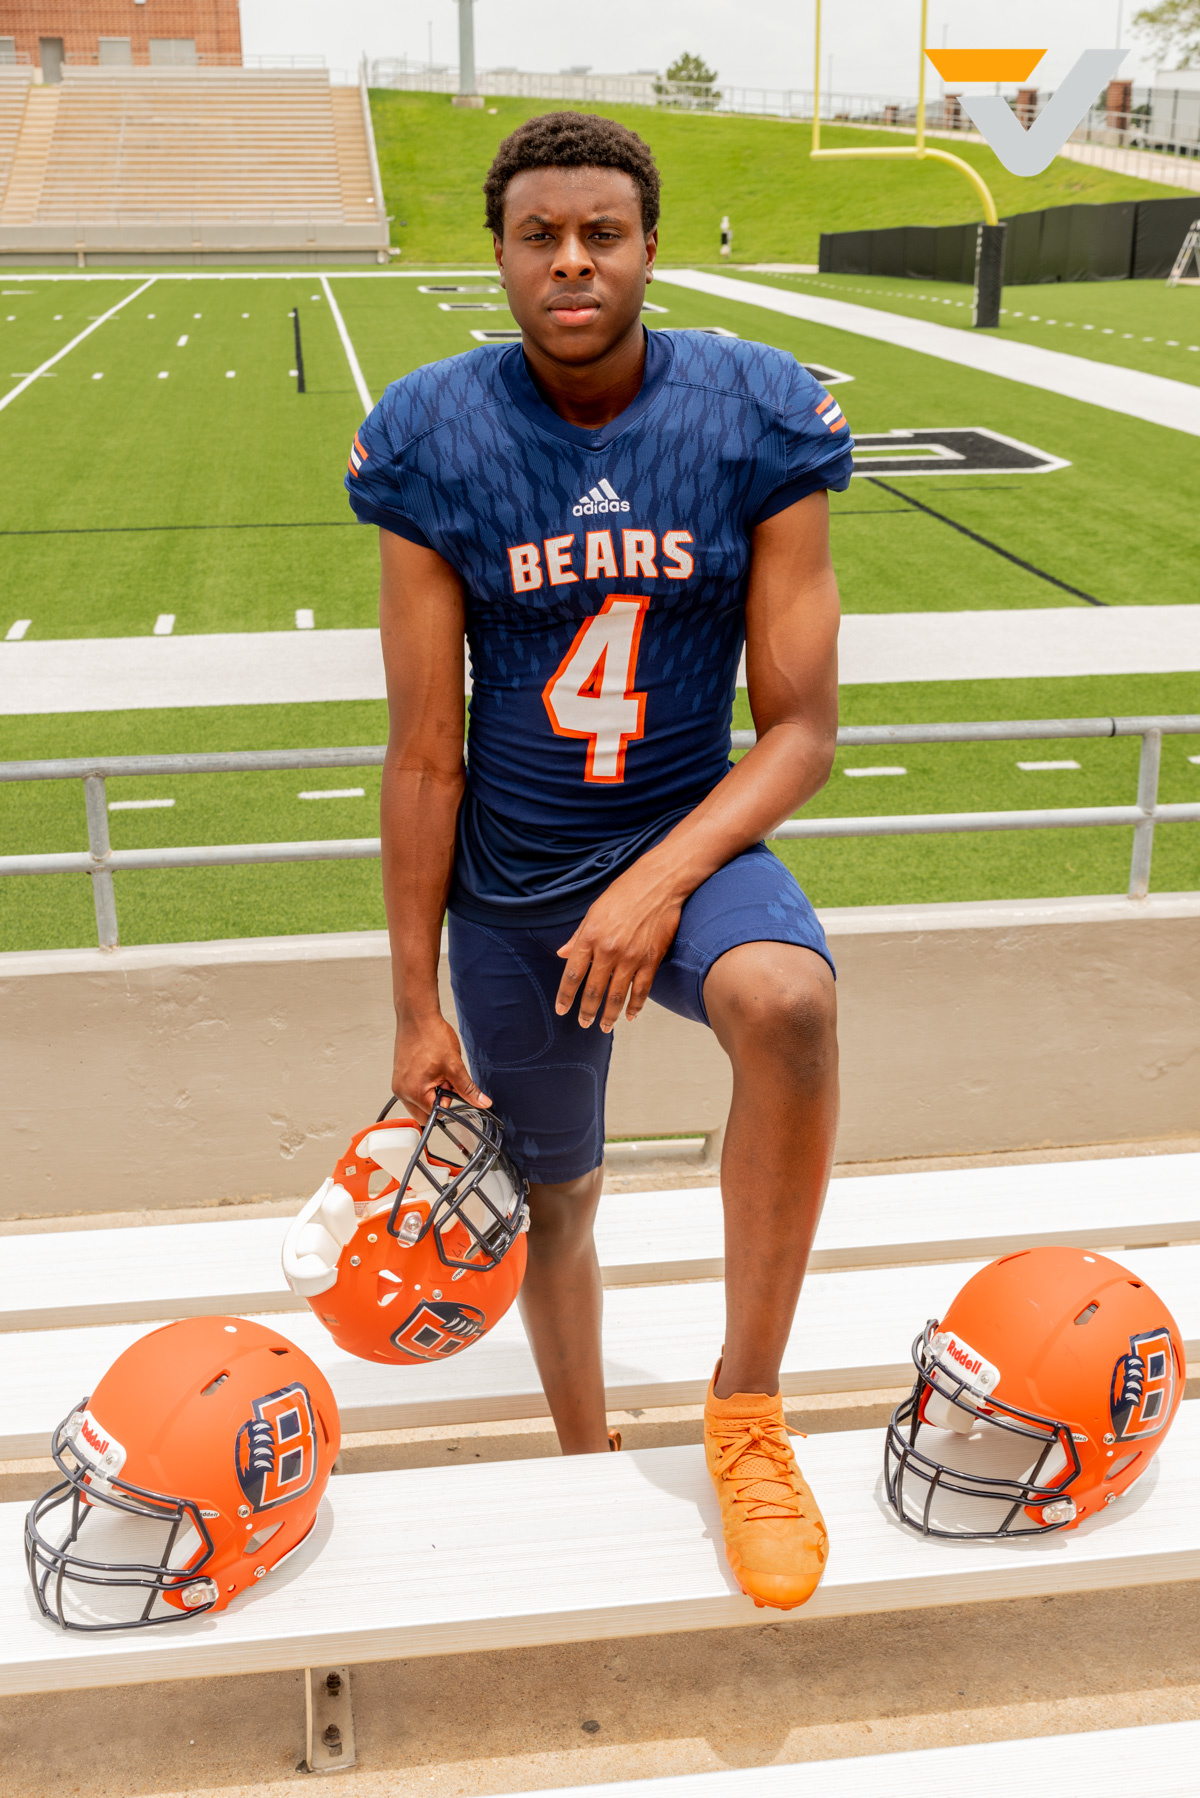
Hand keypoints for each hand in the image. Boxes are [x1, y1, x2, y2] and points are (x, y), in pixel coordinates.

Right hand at [392, 1011, 489, 1119]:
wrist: (417, 1016)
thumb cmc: (430, 1036)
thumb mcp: (455, 1065)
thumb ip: (468, 1088)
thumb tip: (482, 1102)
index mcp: (414, 1092)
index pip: (436, 1114)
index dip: (448, 1100)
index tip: (452, 1085)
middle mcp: (401, 1091)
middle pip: (425, 1113)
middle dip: (439, 1100)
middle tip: (445, 1079)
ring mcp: (398, 1084)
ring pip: (419, 1102)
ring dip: (431, 1092)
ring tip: (437, 1072)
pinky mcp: (399, 1076)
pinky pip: (413, 1090)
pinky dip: (424, 1085)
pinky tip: (429, 1068)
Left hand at [555, 862, 682, 1031]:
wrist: (659, 883)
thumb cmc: (625, 892)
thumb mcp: (594, 911)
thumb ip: (578, 936)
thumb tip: (562, 954)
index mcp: (590, 937)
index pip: (572, 975)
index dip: (565, 995)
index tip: (562, 1009)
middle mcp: (608, 950)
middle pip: (593, 990)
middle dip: (586, 1011)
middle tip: (583, 1024)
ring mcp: (631, 957)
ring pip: (617, 995)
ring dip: (609, 1015)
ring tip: (603, 1026)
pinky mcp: (651, 959)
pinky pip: (641, 990)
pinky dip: (635, 1005)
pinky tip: (630, 1016)